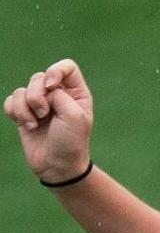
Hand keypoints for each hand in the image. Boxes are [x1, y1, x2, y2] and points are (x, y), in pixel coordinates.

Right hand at [4, 59, 94, 182]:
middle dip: (36, 95)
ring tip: (34, 124)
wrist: (57, 166)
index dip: (55, 71)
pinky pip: (11, 101)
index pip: (66, 66)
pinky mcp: (24, 115)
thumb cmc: (71, 141)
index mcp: (76, 92)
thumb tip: (42, 88)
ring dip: (24, 108)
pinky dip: (14, 111)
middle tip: (44, 114)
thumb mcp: (74, 115)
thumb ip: (59, 95)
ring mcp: (40, 105)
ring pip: (22, 90)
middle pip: (39, 77)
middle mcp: (58, 95)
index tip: (51, 87)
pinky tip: (25, 125)